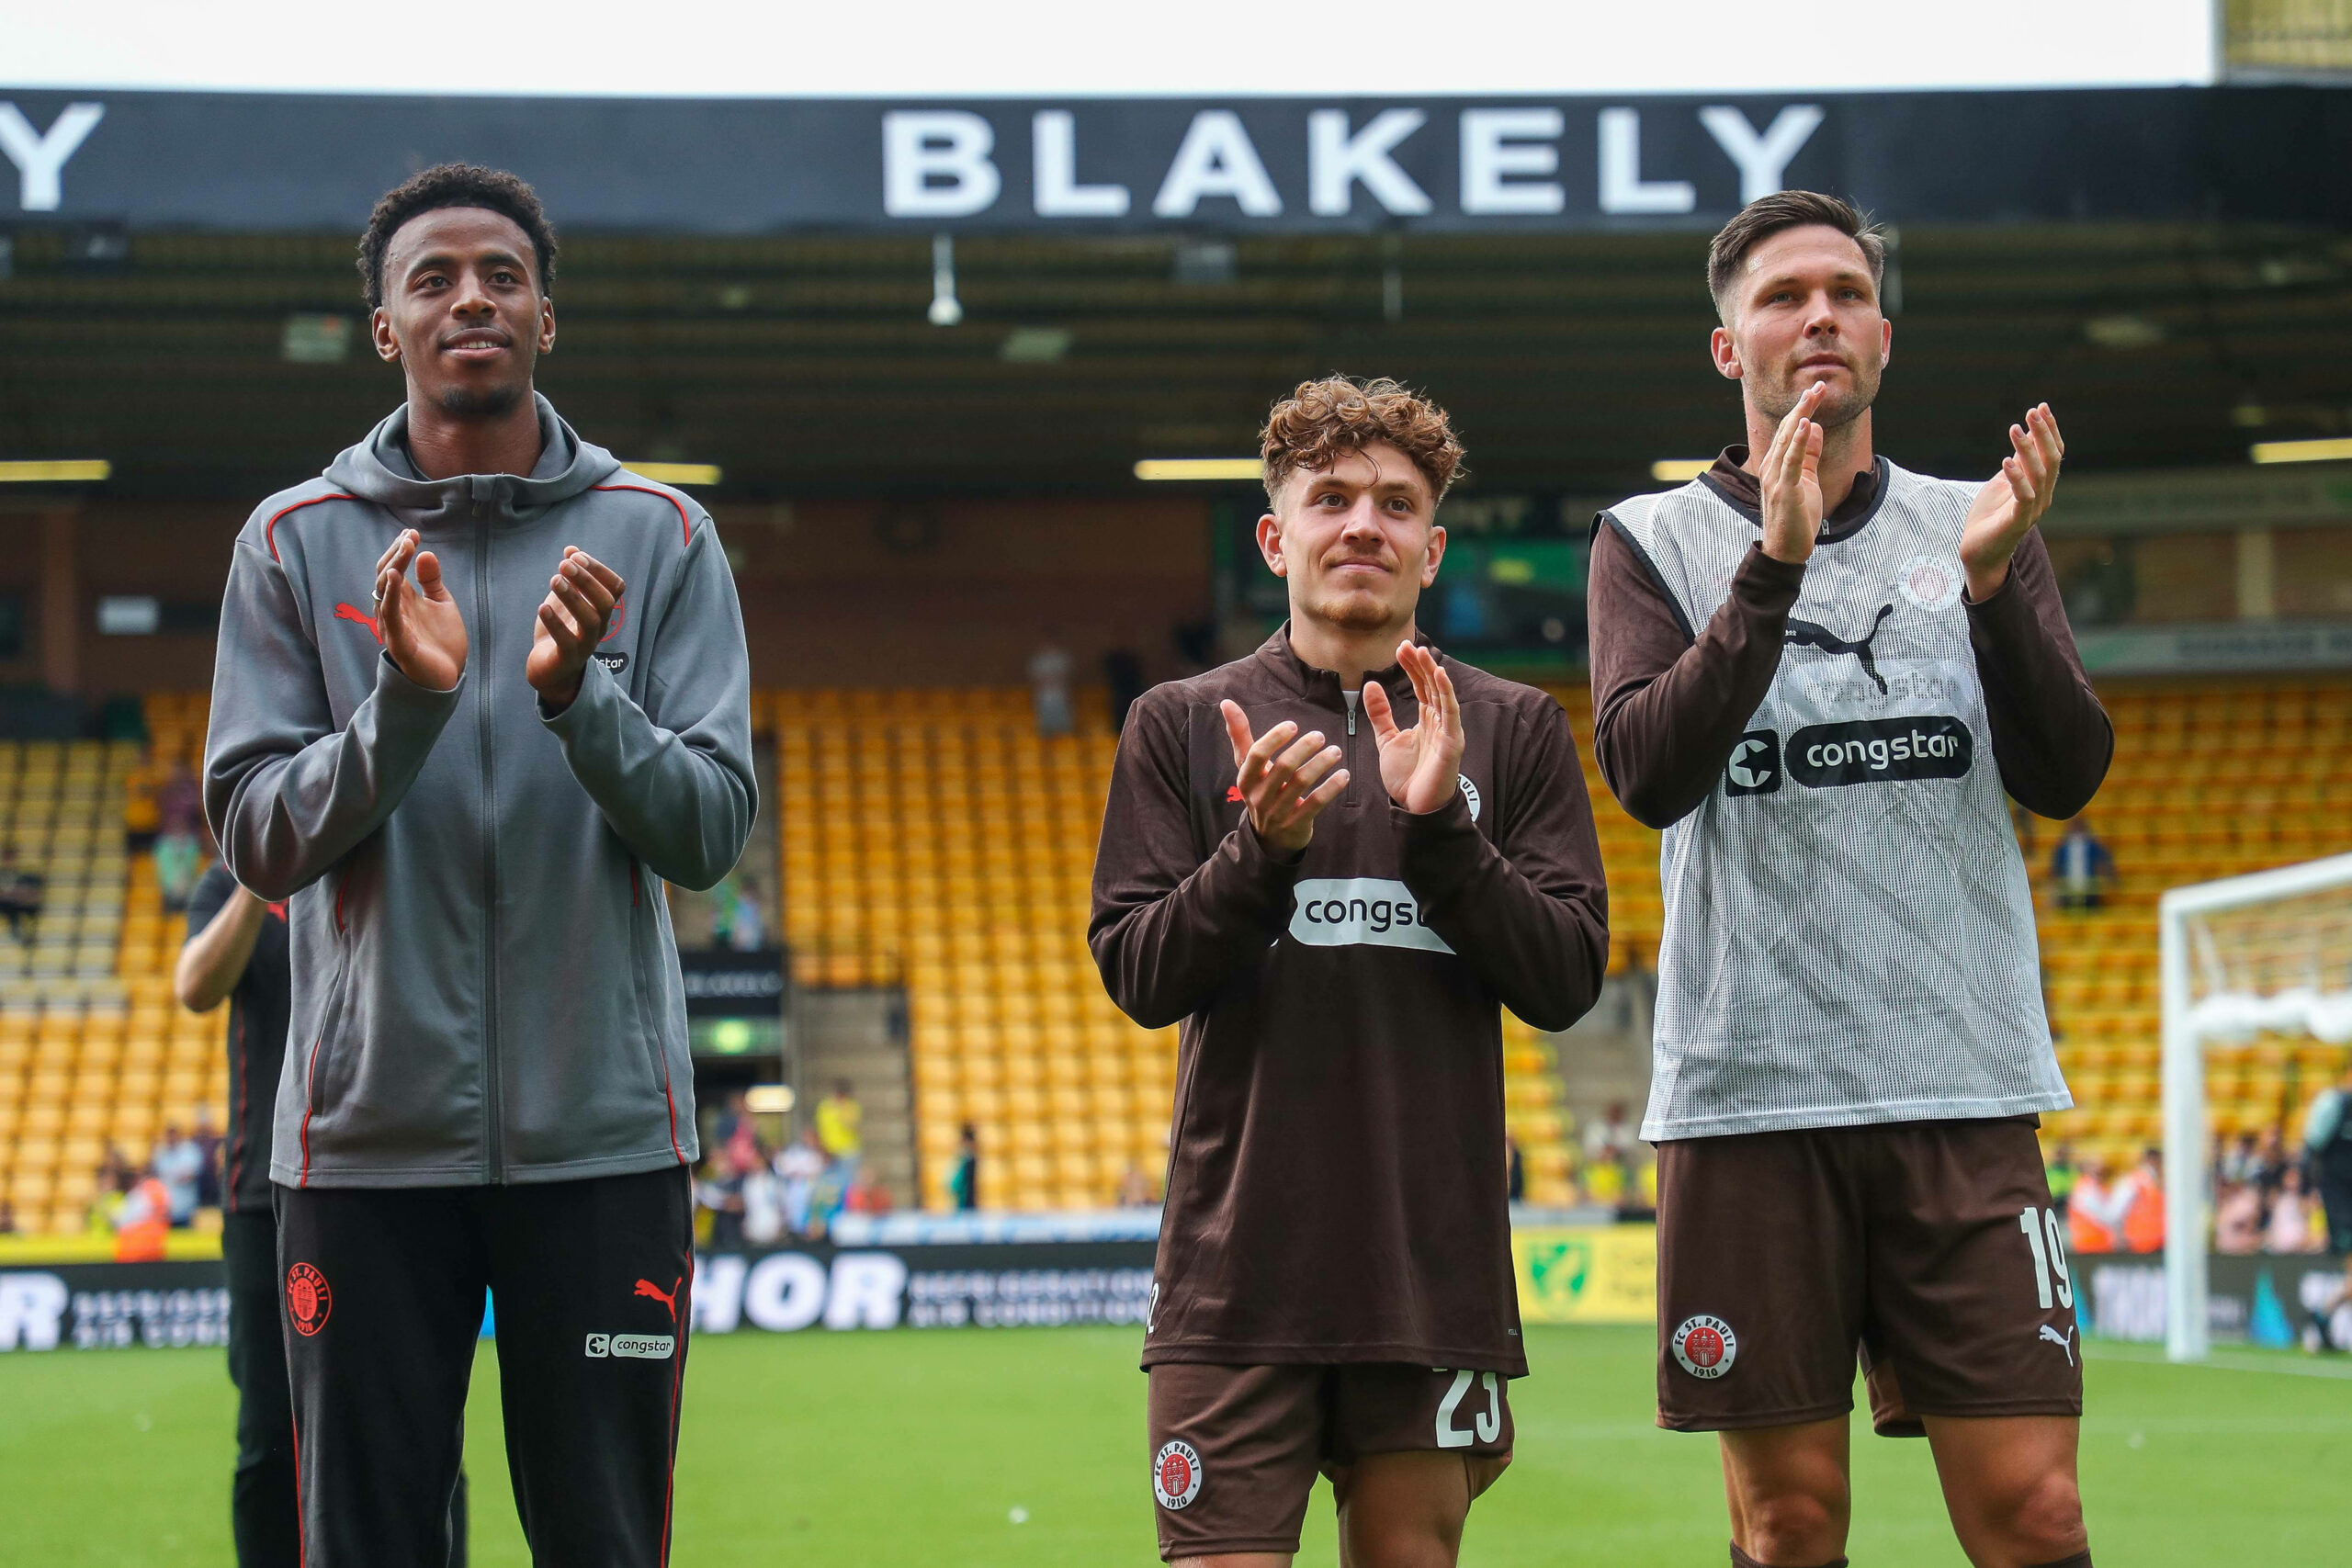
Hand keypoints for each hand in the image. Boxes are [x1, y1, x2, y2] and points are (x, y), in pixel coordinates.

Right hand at [373, 529, 466, 691]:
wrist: (447, 678)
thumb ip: (432, 581)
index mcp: (402, 600)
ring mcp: (392, 625)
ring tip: (406, 547)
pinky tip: (396, 576)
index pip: (392, 568)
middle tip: (410, 536)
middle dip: (396, 553)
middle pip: (384, 575)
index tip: (413, 532)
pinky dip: (391, 594)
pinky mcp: (399, 641)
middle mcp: (393, 610)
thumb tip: (426, 553)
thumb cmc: (441, 643)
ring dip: (394, 566)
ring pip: (383, 591)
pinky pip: (390, 614)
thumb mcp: (441, 605)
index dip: (400, 549)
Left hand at [526, 547, 625, 711]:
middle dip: (586, 580)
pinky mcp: (568, 658)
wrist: (549, 670)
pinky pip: (567, 641)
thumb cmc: (560, 631)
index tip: (574, 556)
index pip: (615, 587)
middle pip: (606, 602)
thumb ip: (570, 577)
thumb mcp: (565, 600)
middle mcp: (599, 627)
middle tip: (563, 565)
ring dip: (573, 597)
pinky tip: (542, 607)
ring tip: (554, 580)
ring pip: (590, 620)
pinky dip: (556, 623)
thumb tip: (571, 549)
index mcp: (601, 610)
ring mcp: (585, 644)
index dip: (598, 569)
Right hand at [1219, 701, 1347, 858]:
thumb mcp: (1247, 767)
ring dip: (1321, 764)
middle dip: (1303, 748)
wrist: (1269, 837)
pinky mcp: (1297, 823)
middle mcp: (1260, 796)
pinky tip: (1344, 774)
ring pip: (1301, 783)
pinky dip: (1331, 787)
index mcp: (1246, 779)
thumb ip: (1240, 735)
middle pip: (1283, 767)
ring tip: (1335, 751)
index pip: (1257, 755)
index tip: (1293, 725)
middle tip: (1320, 736)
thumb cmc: (1260, 790)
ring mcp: (1279, 811)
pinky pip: (1316, 803)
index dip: (1275, 738)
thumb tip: (1226, 703)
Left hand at [1361, 643, 1465, 813]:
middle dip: (1420, 664)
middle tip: (1407, 645)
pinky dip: (1446, 693)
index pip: (1421, 686)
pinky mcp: (1452, 742)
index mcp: (1426, 719)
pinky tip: (1440, 675)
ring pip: (1442, 695)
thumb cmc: (1406, 776)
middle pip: (1431, 685)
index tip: (1400, 648)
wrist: (1414, 807)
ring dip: (1433, 673)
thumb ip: (1380, 714)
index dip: (1412, 667)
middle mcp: (1439, 721)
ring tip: (1423, 653)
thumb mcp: (1387, 739)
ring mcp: (1448, 730)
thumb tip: (1371, 684)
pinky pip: (1451, 713)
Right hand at [1759, 381, 1829, 564]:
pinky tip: (1806, 424)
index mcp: (1776, 465)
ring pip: (1788, 440)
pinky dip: (1799, 441)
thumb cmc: (1796, 517)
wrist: (1786, 551)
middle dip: (1803, 406)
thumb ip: (1810, 455)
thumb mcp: (1807, 480)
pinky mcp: (1784, 490)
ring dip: (1800, 416)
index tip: (1816, 391)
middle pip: (1788, 430)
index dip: (1802, 409)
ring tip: (1812, 396)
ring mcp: (1775, 479)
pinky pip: (1792, 461)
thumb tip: (1816, 428)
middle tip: (1818, 385)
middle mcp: (1771, 468)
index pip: (1789, 431)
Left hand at [1960, 404, 2063, 600]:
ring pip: (2038, 475)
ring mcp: (2032, 510)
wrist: (1979, 552)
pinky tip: (2006, 461)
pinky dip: (2016, 478)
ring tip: (2014, 429)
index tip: (2041, 407)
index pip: (2054, 453)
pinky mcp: (2016, 522)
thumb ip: (2018, 461)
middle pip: (2051, 460)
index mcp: (2042, 486)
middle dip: (2043, 434)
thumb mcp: (2004, 481)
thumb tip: (2026, 433)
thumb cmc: (1991, 516)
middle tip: (2032, 411)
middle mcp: (2043, 496)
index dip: (2050, 430)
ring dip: (2027, 450)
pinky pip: (2023, 498)